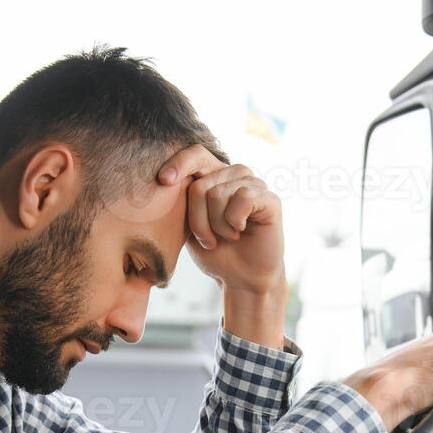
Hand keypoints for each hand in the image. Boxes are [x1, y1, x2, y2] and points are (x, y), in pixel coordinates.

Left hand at [156, 145, 286, 297]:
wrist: (242, 278)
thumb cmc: (215, 252)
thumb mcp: (188, 226)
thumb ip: (182, 201)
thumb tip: (165, 178)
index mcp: (214, 176)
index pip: (196, 154)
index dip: (179, 163)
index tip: (163, 181)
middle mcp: (235, 174)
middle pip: (200, 186)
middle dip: (197, 221)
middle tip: (209, 239)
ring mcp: (254, 184)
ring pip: (218, 194)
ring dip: (217, 226)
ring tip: (228, 236)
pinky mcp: (269, 198)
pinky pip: (242, 199)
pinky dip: (235, 223)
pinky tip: (241, 231)